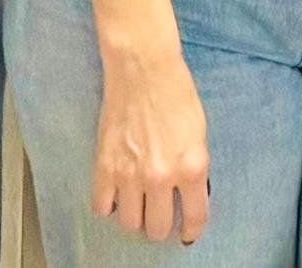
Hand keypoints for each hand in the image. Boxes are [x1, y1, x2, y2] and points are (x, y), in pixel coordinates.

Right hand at [95, 50, 210, 245]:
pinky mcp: (105, 166)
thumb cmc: (176, 94)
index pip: (194, 218)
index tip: (187, 233)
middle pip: (157, 228)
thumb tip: (189, 196)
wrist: (143, 69)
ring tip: (138, 203)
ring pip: (129, 223)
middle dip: (160, 225)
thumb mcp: (199, 134)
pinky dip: (109, 205)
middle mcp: (161, 177)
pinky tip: (117, 194)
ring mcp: (130, 174)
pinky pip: (102, 206)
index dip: (191, 230)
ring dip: (135, 217)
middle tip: (160, 213)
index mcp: (191, 167)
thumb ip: (194, 169)